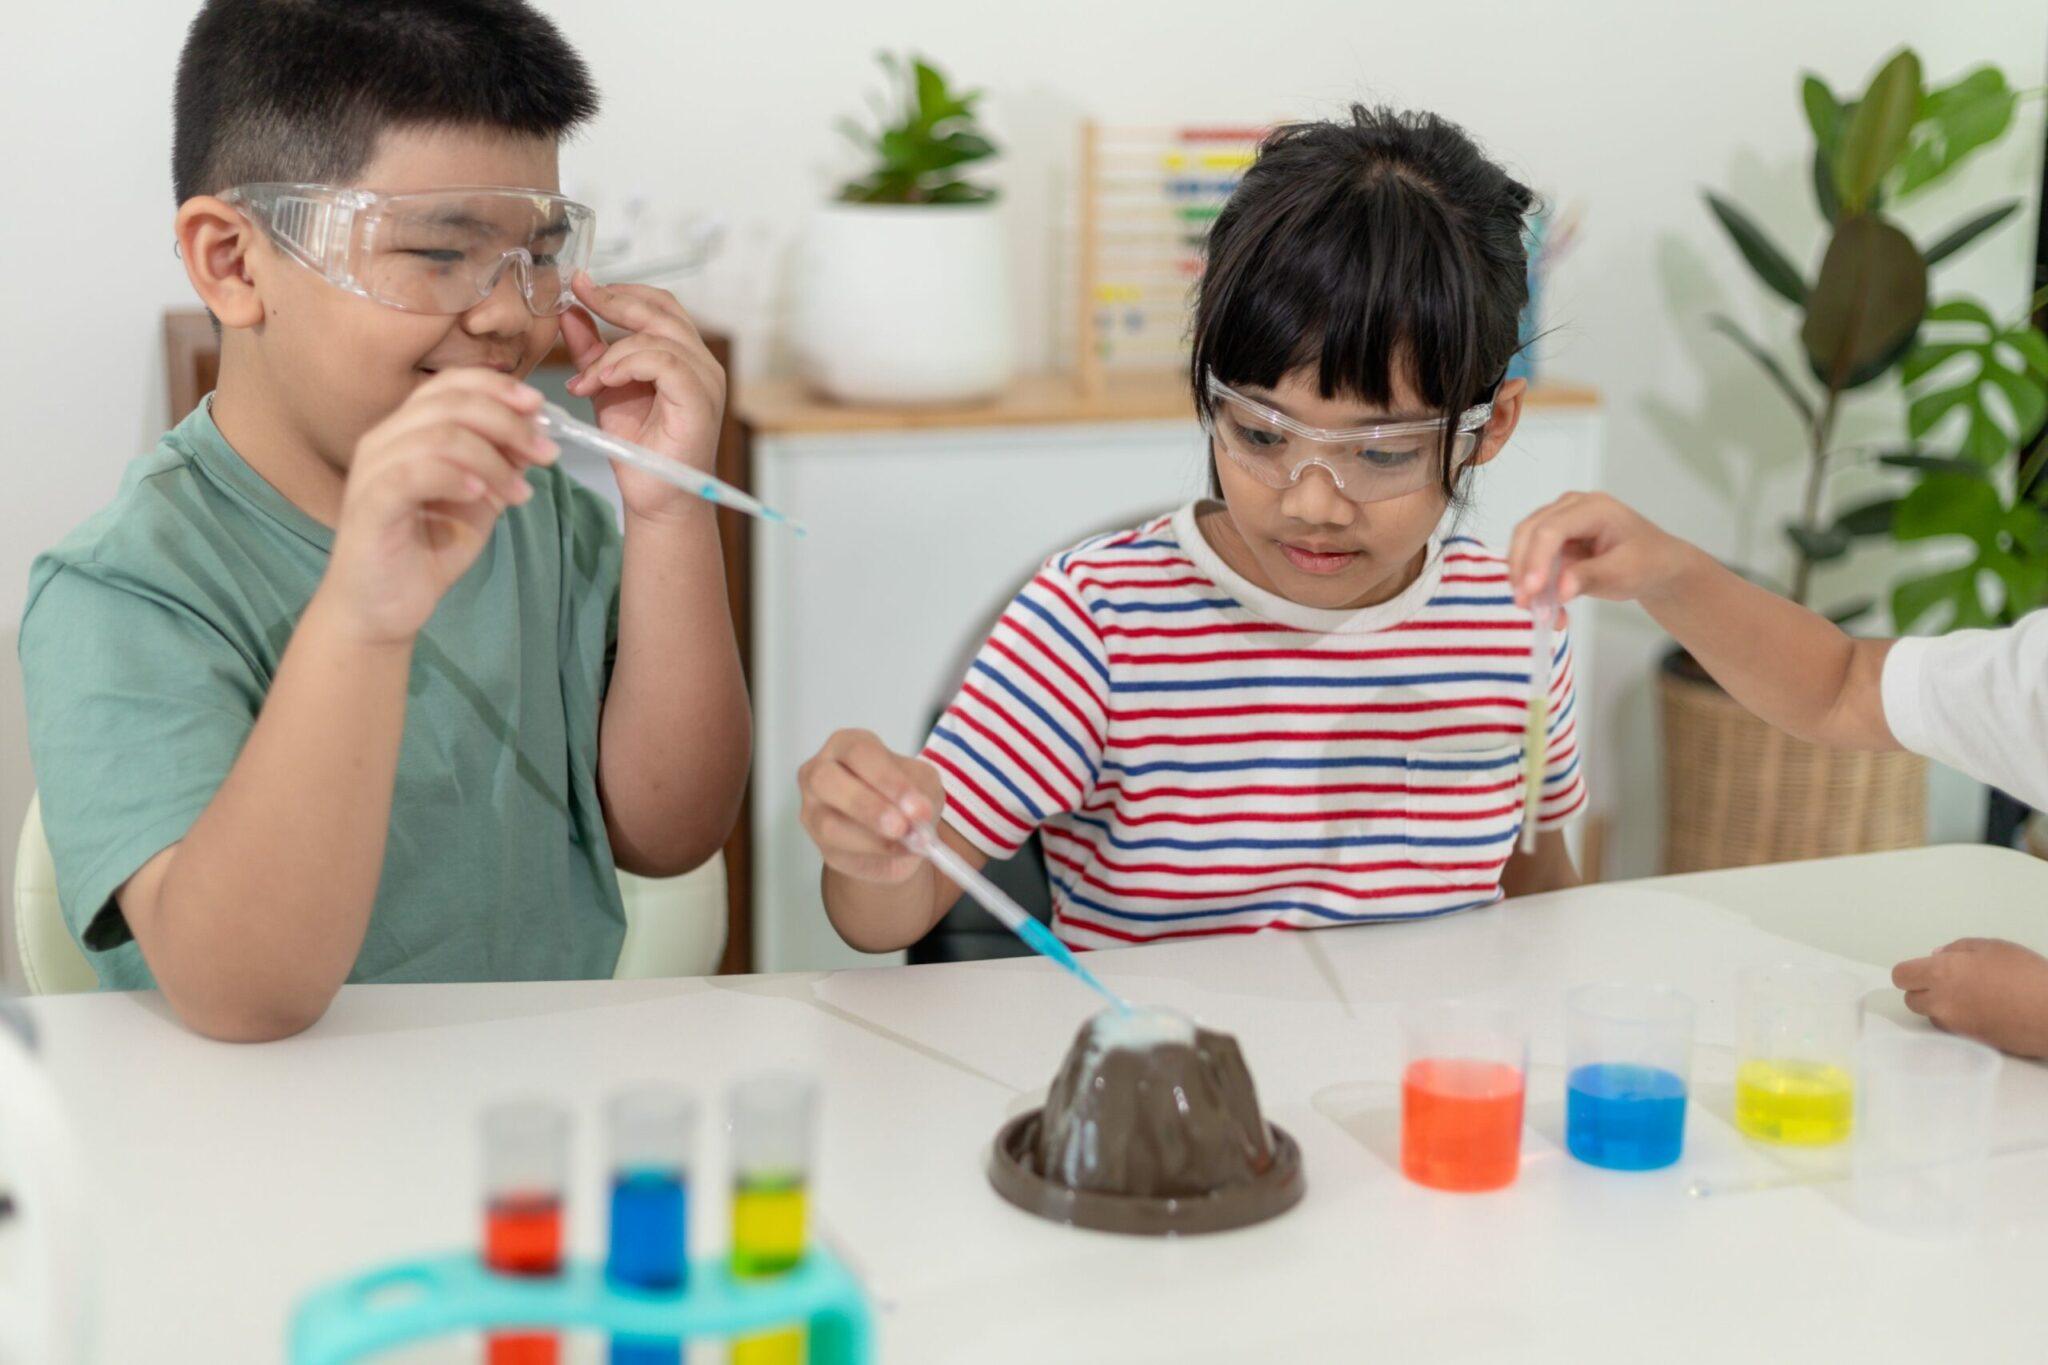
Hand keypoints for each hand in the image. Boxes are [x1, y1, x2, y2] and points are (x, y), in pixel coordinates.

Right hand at [325, 370, 556, 644]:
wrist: (383, 608)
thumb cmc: (426, 551)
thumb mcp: (479, 501)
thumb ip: (501, 464)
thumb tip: (535, 432)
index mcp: (408, 430)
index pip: (451, 384)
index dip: (498, 387)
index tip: (539, 407)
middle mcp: (385, 440)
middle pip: (451, 402)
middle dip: (509, 423)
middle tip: (546, 453)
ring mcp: (372, 470)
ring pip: (439, 436)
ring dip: (493, 459)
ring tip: (520, 493)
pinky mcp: (369, 504)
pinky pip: (413, 473)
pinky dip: (455, 477)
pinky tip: (482, 495)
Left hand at [558, 271, 726, 522]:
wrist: (654, 498)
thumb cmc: (638, 449)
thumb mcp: (606, 388)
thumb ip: (592, 351)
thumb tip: (570, 313)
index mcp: (683, 356)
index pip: (657, 305)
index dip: (620, 290)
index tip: (580, 284)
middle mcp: (701, 362)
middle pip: (661, 309)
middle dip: (615, 300)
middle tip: (579, 295)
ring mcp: (705, 380)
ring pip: (657, 337)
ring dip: (612, 353)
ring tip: (586, 379)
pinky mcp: (700, 400)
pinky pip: (664, 363)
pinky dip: (628, 366)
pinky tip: (604, 382)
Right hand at [799, 729, 946, 884]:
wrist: (898, 831)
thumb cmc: (904, 795)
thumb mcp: (923, 783)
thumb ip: (921, 794)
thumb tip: (918, 816)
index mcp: (847, 744)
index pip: (860, 753)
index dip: (889, 781)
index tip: (918, 808)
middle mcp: (820, 771)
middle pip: (826, 780)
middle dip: (868, 807)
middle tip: (902, 827)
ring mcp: (813, 809)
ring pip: (828, 824)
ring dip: (872, 839)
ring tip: (906, 844)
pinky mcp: (819, 844)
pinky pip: (839, 852)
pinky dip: (873, 856)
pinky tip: (896, 853)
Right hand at [1507, 492, 1693, 609]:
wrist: (1657, 565)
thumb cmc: (1648, 563)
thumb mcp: (1625, 573)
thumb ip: (1591, 577)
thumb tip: (1559, 591)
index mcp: (1594, 508)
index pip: (1552, 529)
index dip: (1536, 559)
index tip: (1531, 591)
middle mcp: (1570, 508)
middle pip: (1529, 532)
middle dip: (1522, 570)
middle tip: (1525, 605)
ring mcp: (1559, 521)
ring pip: (1524, 546)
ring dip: (1525, 580)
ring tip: (1542, 613)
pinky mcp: (1553, 541)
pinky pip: (1532, 561)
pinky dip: (1534, 585)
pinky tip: (1548, 608)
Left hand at [1892, 938, 2047, 1056]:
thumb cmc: (2026, 974)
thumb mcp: (1994, 948)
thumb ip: (1958, 948)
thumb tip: (1936, 955)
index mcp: (1941, 973)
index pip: (1901, 976)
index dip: (1910, 972)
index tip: (1924, 970)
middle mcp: (1941, 1002)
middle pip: (1911, 999)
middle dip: (1923, 990)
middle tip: (1950, 982)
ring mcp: (1954, 1026)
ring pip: (1931, 1016)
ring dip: (1940, 1007)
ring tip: (1970, 997)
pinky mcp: (1970, 1043)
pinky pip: (1951, 1030)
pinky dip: (1958, 1021)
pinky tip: (1981, 1012)